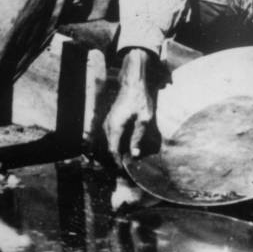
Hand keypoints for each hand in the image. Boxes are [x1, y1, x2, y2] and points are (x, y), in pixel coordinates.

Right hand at [104, 49, 158, 165]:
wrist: (133, 80)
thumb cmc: (140, 98)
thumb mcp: (144, 119)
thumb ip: (138, 136)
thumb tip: (134, 153)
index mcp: (115, 126)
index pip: (113, 150)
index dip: (118, 162)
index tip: (126, 170)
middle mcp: (108, 124)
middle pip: (110, 147)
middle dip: (118, 157)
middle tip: (128, 166)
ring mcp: (108, 120)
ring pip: (109, 140)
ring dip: (117, 149)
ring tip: (127, 158)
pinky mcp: (111, 117)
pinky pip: (111, 134)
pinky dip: (116, 141)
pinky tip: (125, 144)